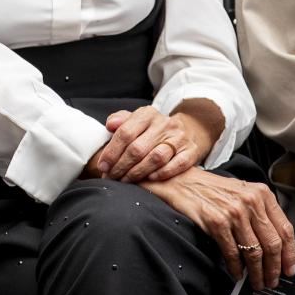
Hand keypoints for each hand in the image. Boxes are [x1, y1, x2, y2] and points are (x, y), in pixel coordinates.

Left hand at [91, 104, 212, 182]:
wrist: (186, 130)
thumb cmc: (152, 129)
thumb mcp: (135, 119)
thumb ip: (119, 120)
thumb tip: (110, 125)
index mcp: (147, 114)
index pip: (125, 133)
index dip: (111, 152)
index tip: (103, 166)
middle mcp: (164, 124)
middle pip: (138, 148)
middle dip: (121, 166)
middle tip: (111, 177)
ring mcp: (179, 137)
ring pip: (156, 158)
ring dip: (138, 172)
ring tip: (126, 181)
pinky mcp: (192, 150)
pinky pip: (178, 164)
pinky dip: (162, 173)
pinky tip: (150, 178)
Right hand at [140, 167, 294, 290]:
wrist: (178, 180)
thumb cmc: (209, 189)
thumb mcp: (240, 193)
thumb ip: (258, 213)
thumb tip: (274, 246)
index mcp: (261, 194)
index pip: (285, 229)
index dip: (290, 254)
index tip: (289, 269)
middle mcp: (250, 201)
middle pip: (272, 244)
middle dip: (274, 268)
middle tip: (273, 281)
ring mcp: (233, 211)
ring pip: (254, 252)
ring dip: (257, 273)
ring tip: (256, 282)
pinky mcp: (216, 221)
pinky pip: (232, 252)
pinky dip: (236, 268)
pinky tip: (237, 274)